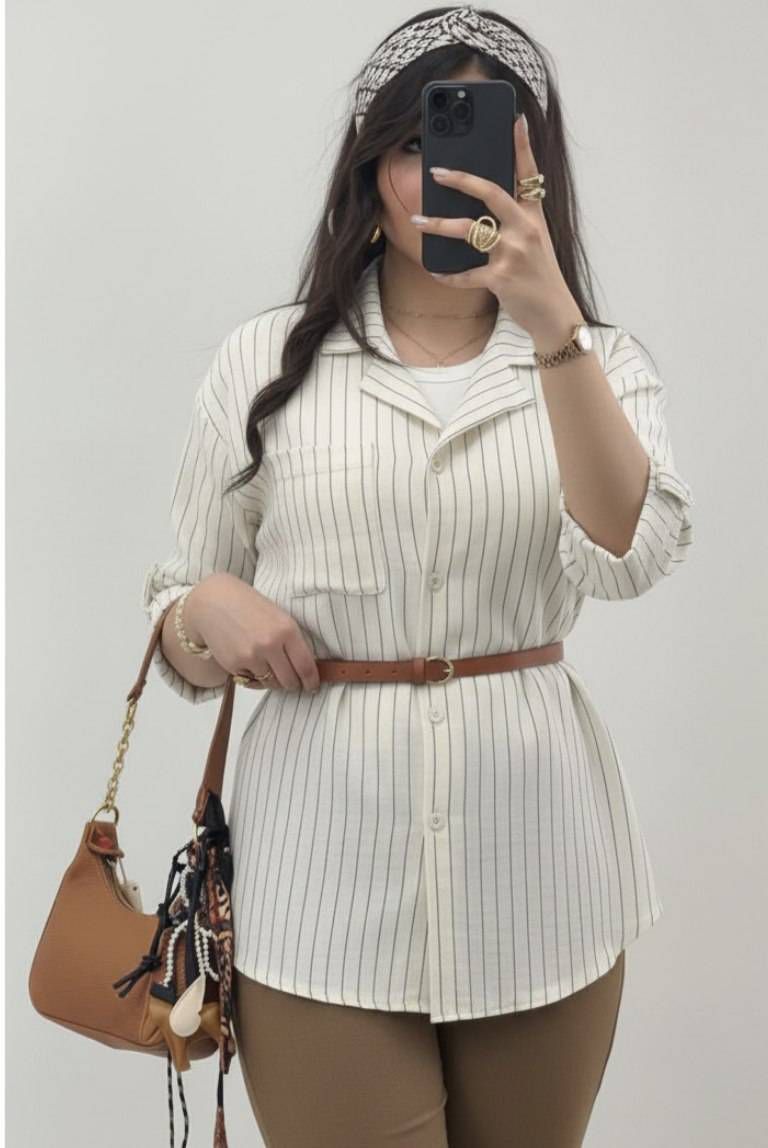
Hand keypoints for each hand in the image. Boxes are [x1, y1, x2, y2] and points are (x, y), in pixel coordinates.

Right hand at [186, 573, 320, 691]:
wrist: (215, 601)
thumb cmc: (249, 606)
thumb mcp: (279, 617)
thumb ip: (293, 642)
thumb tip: (306, 669)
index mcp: (286, 630)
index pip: (305, 667)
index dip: (311, 681)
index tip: (312, 686)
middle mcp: (270, 644)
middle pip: (290, 681)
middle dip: (293, 684)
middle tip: (294, 682)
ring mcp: (251, 656)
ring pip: (271, 684)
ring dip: (273, 680)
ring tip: (269, 666)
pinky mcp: (234, 665)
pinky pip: (251, 681)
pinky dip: (254, 676)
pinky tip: (250, 660)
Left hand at [410, 114, 582, 339]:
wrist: (555, 314)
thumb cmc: (539, 276)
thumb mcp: (536, 241)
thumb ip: (514, 221)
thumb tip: (479, 206)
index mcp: (534, 215)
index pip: (528, 173)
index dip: (522, 145)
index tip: (515, 119)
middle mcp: (525, 228)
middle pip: (491, 192)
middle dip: (461, 179)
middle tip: (436, 171)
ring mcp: (513, 253)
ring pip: (469, 230)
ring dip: (438, 224)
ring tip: (417, 221)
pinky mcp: (502, 278)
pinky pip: (466, 273)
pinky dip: (448, 274)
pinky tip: (435, 271)